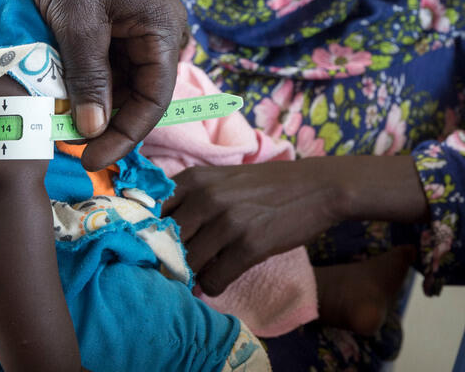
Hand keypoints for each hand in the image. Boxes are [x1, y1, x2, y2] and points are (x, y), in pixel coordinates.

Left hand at [14, 0, 185, 170]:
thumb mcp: (77, 23)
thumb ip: (88, 79)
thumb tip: (93, 130)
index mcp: (163, 29)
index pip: (153, 101)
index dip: (122, 135)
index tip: (87, 158)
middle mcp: (157, 28)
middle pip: (138, 93)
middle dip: (105, 119)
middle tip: (66, 143)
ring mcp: (135, 21)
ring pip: (118, 78)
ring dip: (91, 98)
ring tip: (56, 118)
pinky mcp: (112, 15)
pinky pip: (103, 58)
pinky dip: (82, 75)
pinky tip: (56, 89)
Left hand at [163, 159, 342, 295]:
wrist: (316, 187)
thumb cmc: (265, 186)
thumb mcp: (220, 179)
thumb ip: (189, 199)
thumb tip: (157, 237)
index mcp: (193, 178)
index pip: (149, 212)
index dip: (148, 235)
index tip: (154, 248)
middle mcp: (205, 197)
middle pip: (165, 243)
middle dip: (168, 261)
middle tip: (177, 268)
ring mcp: (227, 221)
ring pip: (188, 264)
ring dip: (192, 276)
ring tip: (203, 272)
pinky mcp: (249, 245)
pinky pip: (214, 279)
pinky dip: (213, 285)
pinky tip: (221, 278)